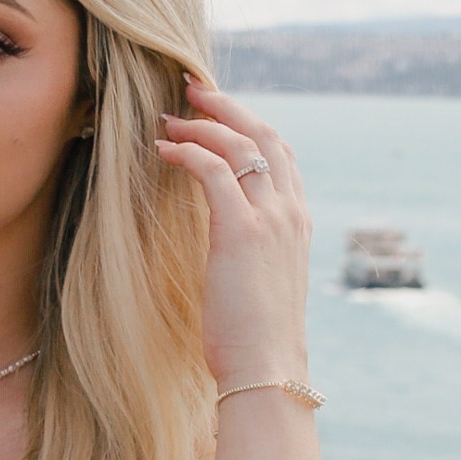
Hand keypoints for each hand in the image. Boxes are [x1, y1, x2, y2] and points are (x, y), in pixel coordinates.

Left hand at [153, 79, 313, 392]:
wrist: (267, 370)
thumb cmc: (256, 338)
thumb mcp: (260, 283)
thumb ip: (250, 251)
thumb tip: (222, 242)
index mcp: (298, 222)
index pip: (280, 154)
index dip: (249, 125)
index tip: (217, 114)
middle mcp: (290, 212)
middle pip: (265, 135)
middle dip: (229, 107)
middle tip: (193, 90)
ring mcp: (270, 219)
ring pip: (240, 144)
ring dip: (202, 125)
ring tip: (168, 119)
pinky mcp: (241, 231)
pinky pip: (214, 170)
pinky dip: (188, 152)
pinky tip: (163, 151)